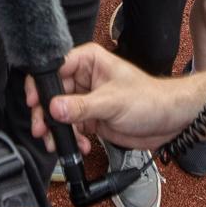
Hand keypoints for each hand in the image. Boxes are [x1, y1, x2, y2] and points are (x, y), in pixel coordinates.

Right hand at [24, 41, 200, 152]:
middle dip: (46, 114)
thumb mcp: (113, 102)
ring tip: (57, 143)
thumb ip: (81, 106)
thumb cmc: (150, 99)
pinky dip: (72, 139)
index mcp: (88, 60)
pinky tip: (81, 145)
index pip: (54, 67)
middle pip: (52, 93)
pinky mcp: (90, 117)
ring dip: (57, 130)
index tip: (35, 102)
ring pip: (59, 113)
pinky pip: (71, 128)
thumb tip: (54, 108)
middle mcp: (83, 77)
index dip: (41, 84)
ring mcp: (85, 98)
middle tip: (42, 129)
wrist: (170, 122)